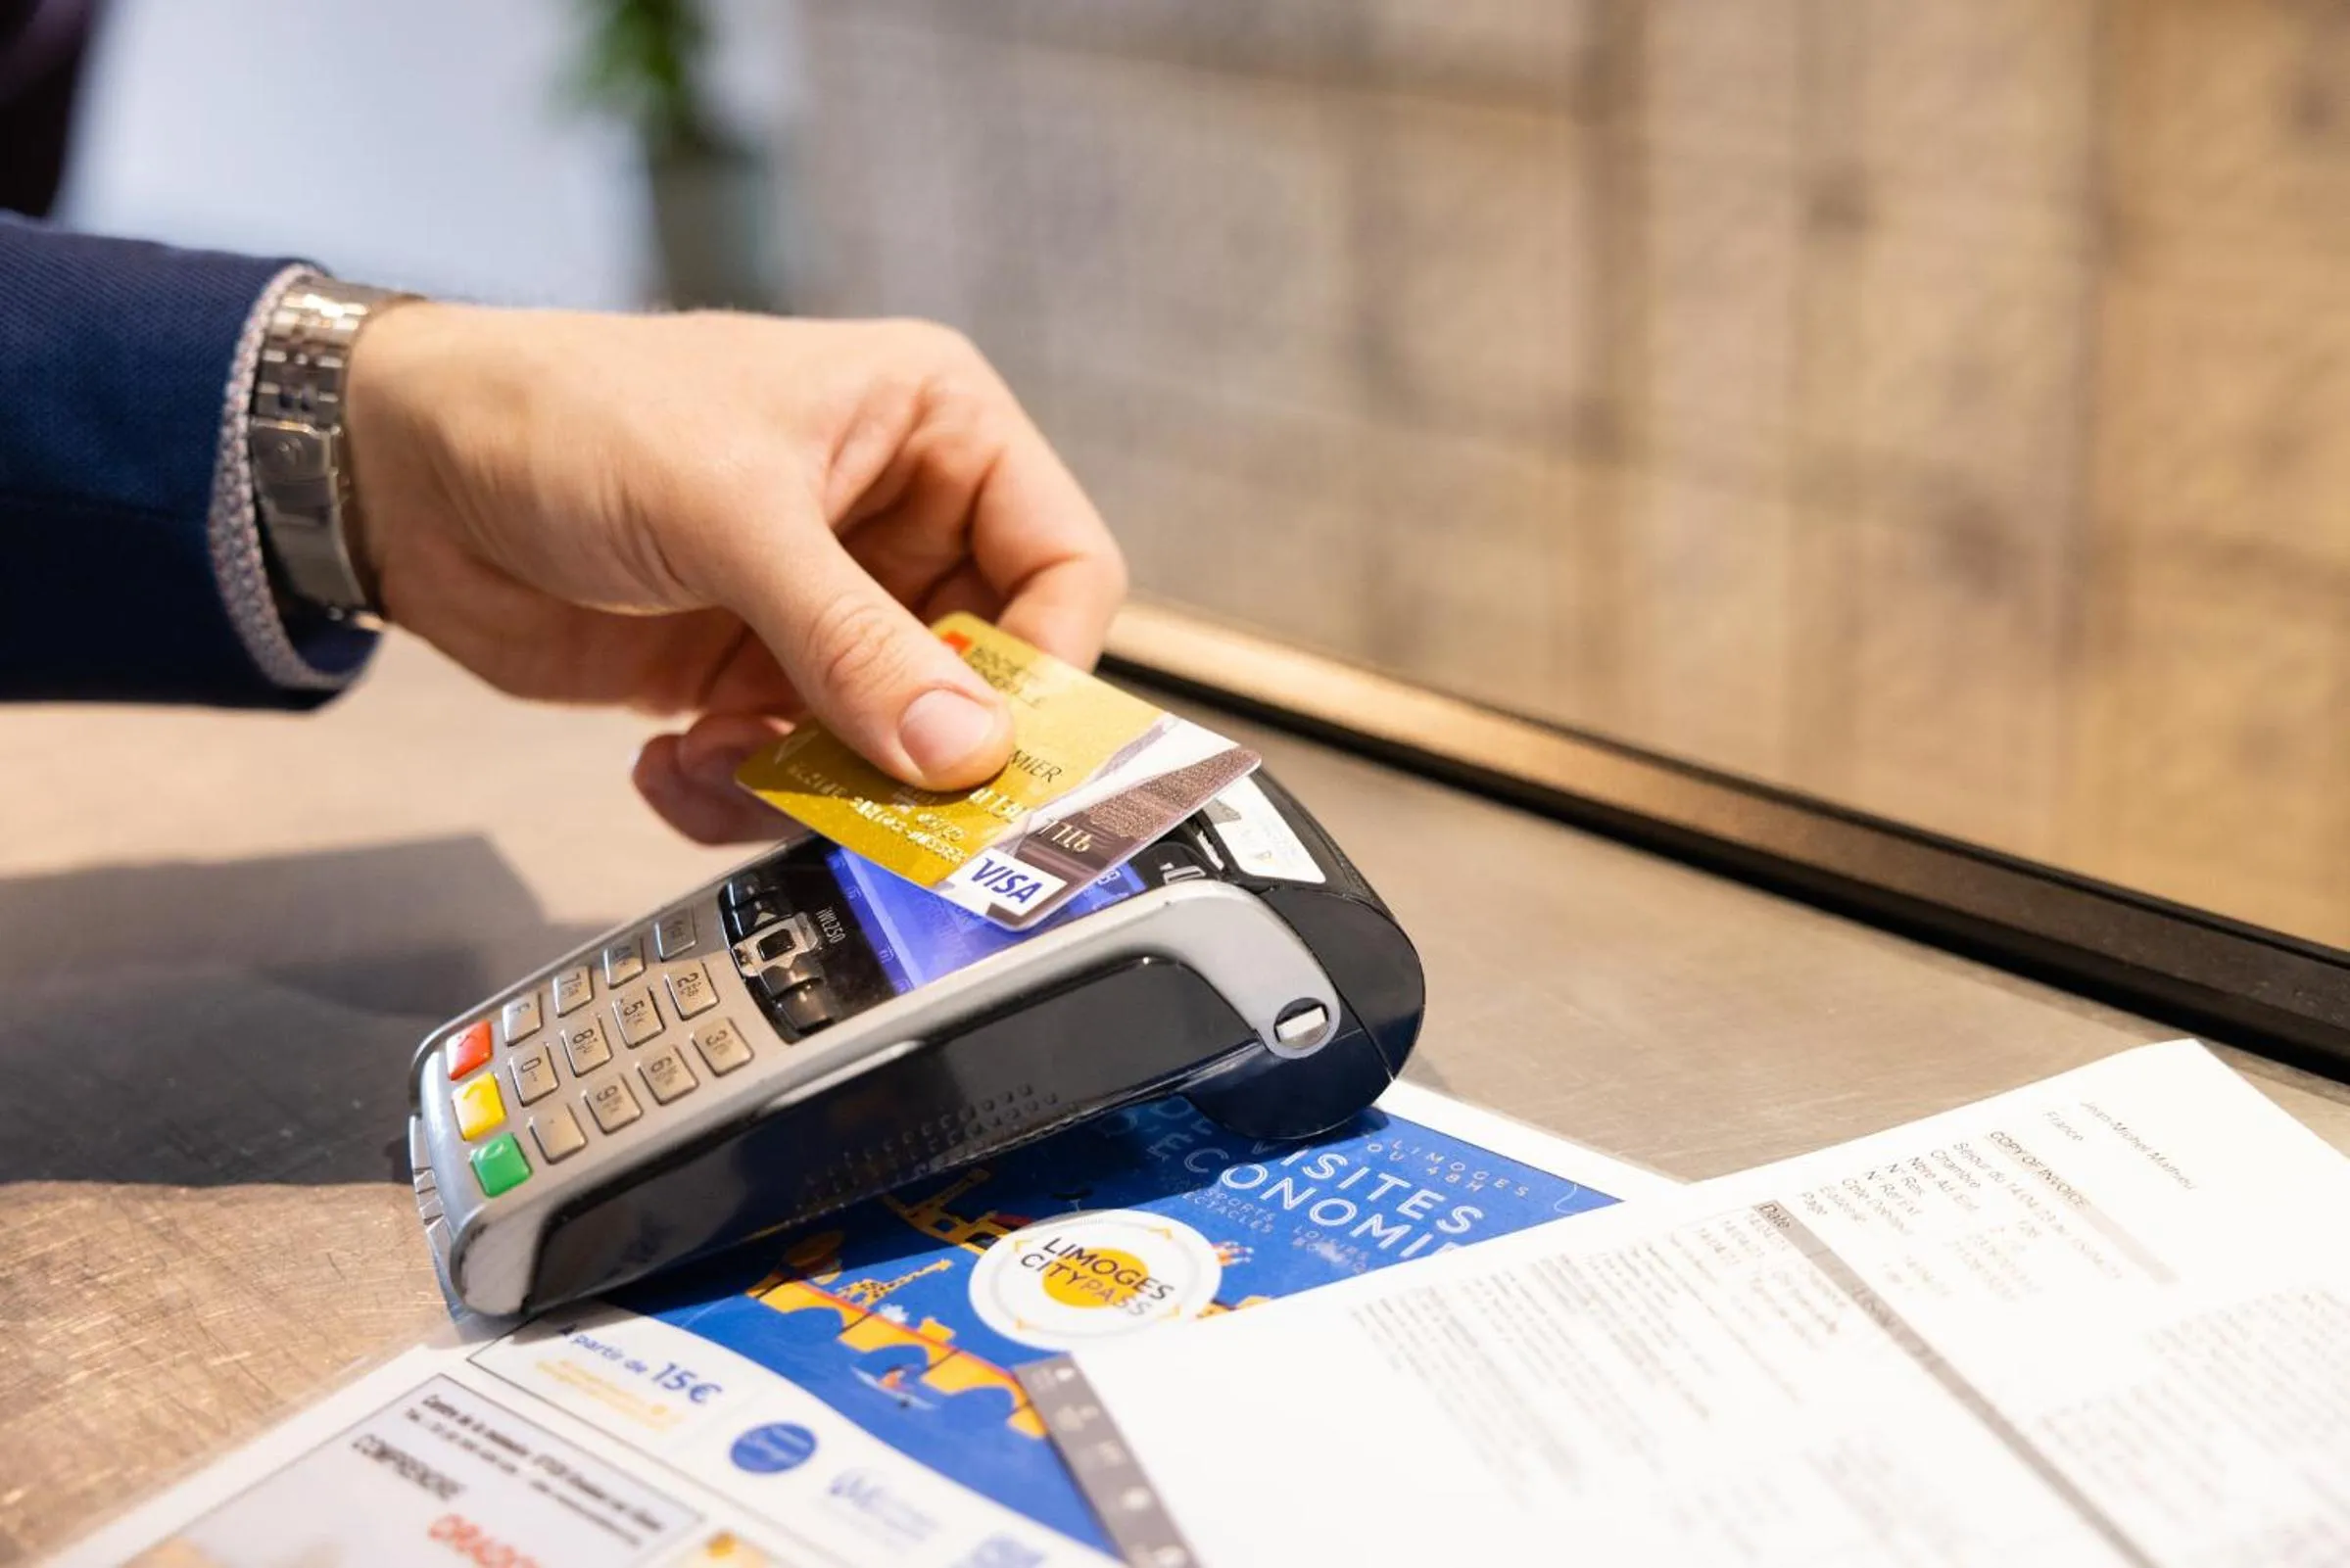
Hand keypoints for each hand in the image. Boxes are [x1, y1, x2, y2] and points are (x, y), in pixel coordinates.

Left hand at [343, 306, 1124, 841]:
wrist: (398, 471)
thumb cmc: (566, 412)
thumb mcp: (728, 512)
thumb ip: (852, 642)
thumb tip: (965, 753)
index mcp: (934, 429)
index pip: (1063, 566)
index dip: (1051, 670)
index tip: (1003, 757)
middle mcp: (899, 521)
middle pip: (985, 680)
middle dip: (915, 753)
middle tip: (864, 806)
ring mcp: (828, 610)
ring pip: (892, 750)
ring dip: (814, 785)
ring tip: (720, 759)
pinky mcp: (757, 679)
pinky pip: (802, 776)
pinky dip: (743, 795)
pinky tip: (671, 760)